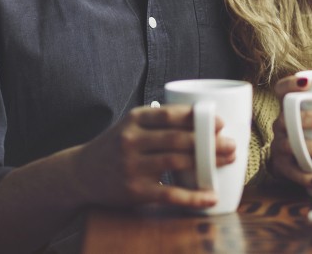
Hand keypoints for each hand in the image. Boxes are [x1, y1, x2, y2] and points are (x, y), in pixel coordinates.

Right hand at [69, 104, 236, 208]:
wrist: (80, 174)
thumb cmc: (116, 146)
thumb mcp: (130, 125)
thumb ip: (159, 121)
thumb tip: (203, 119)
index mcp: (134, 119)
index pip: (170, 115)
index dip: (198, 117)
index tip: (221, 122)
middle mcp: (131, 140)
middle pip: (178, 139)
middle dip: (209, 142)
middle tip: (232, 145)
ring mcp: (131, 166)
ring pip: (176, 163)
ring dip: (206, 163)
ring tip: (227, 162)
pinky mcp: (134, 191)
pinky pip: (169, 194)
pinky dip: (193, 196)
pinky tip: (211, 197)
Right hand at [268, 75, 311, 189]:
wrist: (309, 161)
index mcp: (292, 107)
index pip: (282, 89)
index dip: (291, 84)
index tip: (308, 83)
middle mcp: (282, 124)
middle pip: (286, 117)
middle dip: (306, 117)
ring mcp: (281, 145)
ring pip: (289, 144)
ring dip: (311, 147)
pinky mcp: (283, 167)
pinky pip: (291, 171)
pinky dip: (306, 175)